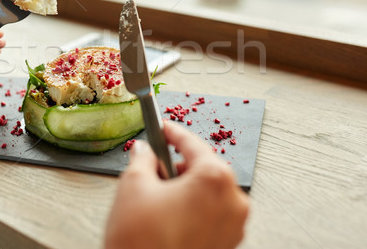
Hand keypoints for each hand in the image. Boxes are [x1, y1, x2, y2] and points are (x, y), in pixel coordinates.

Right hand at [105, 121, 248, 248]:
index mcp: (215, 179)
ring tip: (156, 199)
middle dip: (177, 166)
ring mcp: (233, 227)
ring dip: (185, 188)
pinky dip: (192, 209)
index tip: (163, 128)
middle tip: (152, 169)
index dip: (172, 133)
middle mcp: (232, 201)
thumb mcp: (133, 186)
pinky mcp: (226, 246)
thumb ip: (142, 159)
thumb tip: (144, 151)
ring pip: (208, 193)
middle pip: (204, 168)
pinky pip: (211, 215)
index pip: (192, 144)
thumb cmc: (142, 243)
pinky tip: (167, 216)